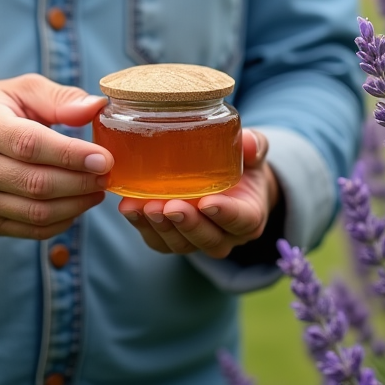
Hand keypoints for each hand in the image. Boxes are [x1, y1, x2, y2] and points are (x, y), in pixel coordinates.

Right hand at [0, 74, 112, 239]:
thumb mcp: (19, 90)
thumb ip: (60, 98)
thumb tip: (96, 108)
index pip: (31, 145)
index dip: (71, 155)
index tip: (105, 158)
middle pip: (36, 184)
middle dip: (80, 182)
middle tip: (108, 175)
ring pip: (35, 212)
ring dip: (76, 205)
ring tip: (97, 189)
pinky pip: (28, 230)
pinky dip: (60, 222)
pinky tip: (76, 205)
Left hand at [117, 129, 278, 258]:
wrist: (228, 185)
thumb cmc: (242, 168)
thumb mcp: (253, 154)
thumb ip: (255, 147)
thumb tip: (249, 141)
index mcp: (249, 216)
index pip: (241, 220)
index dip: (225, 214)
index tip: (207, 202)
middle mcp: (225, 236)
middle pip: (208, 238)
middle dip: (187, 223)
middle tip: (170, 206)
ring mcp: (198, 241)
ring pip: (181, 243)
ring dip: (162, 227)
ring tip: (146, 207)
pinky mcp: (173, 240)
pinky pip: (158, 241)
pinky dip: (142, 226)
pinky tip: (129, 208)